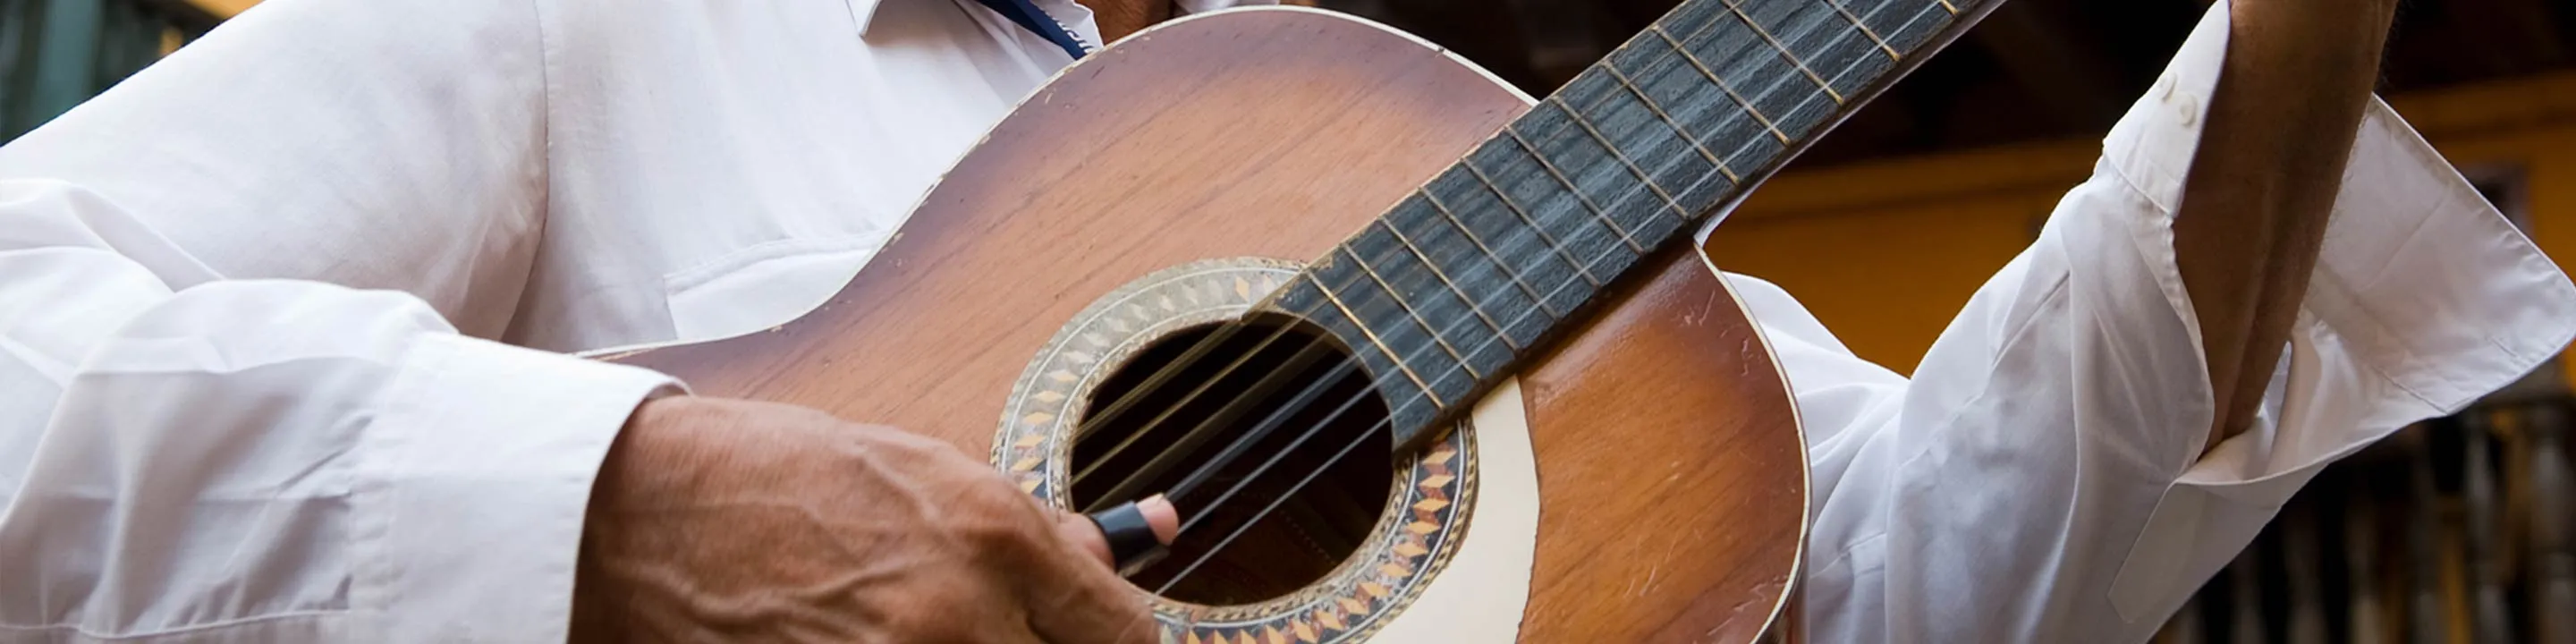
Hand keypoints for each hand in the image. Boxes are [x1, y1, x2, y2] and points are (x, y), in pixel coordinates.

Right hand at [569, 396, 1178, 642]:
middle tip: (1019, 641)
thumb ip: (1032, 529)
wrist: (636, 519)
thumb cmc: (775, 478)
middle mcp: (959, 618)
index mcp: (993, 538)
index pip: (1123, 633)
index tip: (1098, 643)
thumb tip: (1130, 551)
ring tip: (944, 639)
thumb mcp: (923, 470)